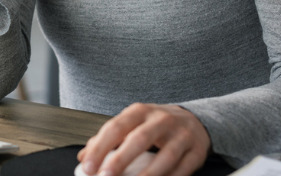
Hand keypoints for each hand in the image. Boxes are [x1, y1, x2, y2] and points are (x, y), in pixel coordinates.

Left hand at [76, 104, 210, 175]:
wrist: (194, 120)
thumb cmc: (155, 124)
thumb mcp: (132, 123)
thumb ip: (109, 138)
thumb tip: (84, 157)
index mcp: (140, 111)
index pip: (116, 127)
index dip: (100, 147)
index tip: (87, 165)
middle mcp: (161, 120)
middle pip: (140, 139)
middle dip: (121, 160)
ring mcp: (181, 135)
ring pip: (166, 157)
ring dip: (147, 175)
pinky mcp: (196, 152)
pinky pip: (183, 170)